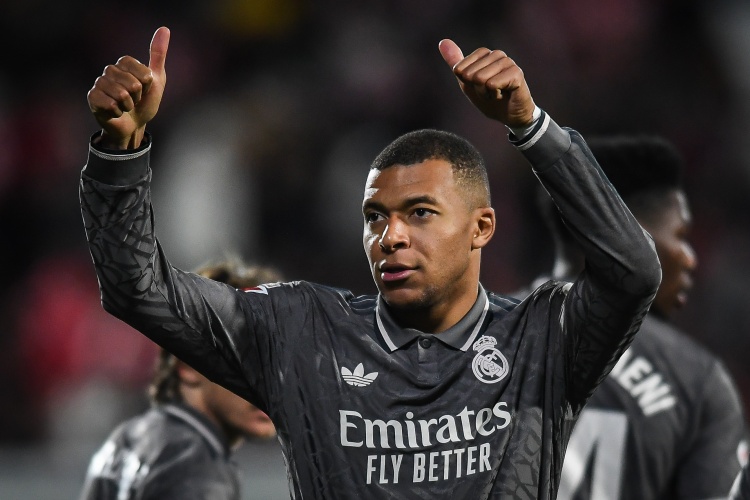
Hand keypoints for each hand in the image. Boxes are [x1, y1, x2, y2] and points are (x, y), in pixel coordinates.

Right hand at [87, 26, 169, 148]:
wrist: (135, 126)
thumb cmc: (145, 103)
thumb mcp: (157, 80)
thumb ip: (158, 54)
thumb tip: (164, 29)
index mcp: (124, 63)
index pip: (142, 72)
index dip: (147, 85)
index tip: (144, 90)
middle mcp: (109, 70)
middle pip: (132, 83)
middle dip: (138, 97)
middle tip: (134, 101)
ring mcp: (99, 84)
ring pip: (120, 94)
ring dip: (128, 106)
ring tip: (125, 107)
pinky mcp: (92, 98)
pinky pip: (109, 104)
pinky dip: (117, 112)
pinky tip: (115, 112)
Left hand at [439, 39, 534, 127]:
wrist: (509, 115)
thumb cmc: (489, 97)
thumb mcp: (467, 81)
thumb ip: (454, 62)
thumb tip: (442, 42)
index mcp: (483, 54)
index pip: (459, 69)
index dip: (467, 83)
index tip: (479, 87)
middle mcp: (496, 54)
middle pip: (469, 75)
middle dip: (476, 89)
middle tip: (489, 92)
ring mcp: (507, 61)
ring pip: (480, 79)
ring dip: (485, 93)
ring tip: (497, 93)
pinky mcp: (516, 72)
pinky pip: (492, 84)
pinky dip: (495, 95)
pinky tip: (504, 94)